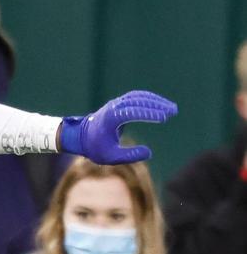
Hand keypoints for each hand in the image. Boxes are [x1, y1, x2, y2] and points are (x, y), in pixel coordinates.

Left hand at [59, 91, 177, 163]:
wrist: (81, 136)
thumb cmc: (95, 148)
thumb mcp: (110, 156)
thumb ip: (129, 156)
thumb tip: (148, 152)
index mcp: (110, 118)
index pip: (131, 112)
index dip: (148, 114)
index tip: (163, 118)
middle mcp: (113, 107)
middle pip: (138, 101)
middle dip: (156, 105)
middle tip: (173, 111)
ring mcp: (116, 103)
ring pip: (139, 97)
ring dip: (156, 101)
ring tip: (172, 109)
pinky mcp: (119, 103)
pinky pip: (137, 97)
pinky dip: (150, 99)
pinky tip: (162, 105)